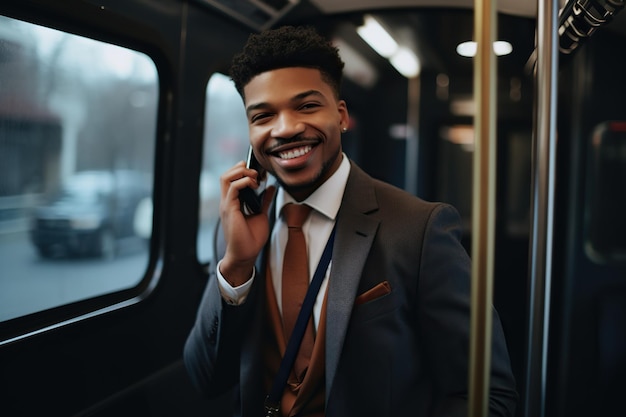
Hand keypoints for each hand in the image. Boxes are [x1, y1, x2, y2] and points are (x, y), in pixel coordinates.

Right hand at [218, 161, 275, 285]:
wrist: (246, 255)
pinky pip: (233, 188)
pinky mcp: (230, 209)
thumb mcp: (261, 214)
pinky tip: (255, 185)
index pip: (231, 179)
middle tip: (257, 172)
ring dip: (241, 172)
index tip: (259, 172)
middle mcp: (227, 201)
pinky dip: (244, 181)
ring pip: (226, 178)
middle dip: (241, 168)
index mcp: (233, 202)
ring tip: (255, 178)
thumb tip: (271, 188)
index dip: (243, 171)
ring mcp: (227, 204)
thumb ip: (264, 201)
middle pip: (226, 175)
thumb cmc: (251, 239)